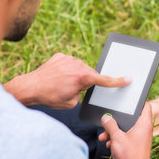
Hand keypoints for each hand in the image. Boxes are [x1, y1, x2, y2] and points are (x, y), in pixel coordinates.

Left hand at [4, 53, 130, 107]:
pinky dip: (66, 70)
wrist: (30, 87)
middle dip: (84, 82)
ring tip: (60, 83)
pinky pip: (70, 63)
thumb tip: (82, 86)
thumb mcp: (72, 102)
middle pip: (90, 74)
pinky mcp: (61, 56)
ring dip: (75, 75)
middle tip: (70, 89)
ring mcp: (70, 59)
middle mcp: (79, 65)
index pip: (105, 80)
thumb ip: (83, 93)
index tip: (128, 79)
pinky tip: (56, 76)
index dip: (118, 81)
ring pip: (80, 68)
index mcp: (84, 77)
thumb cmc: (50, 97)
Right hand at [99, 103, 152, 158]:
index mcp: (144, 123)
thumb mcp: (117, 136)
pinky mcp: (137, 145)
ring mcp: (141, 137)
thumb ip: (110, 125)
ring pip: (127, 129)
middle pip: (132, 118)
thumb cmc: (130, 155)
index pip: (146, 106)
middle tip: (109, 122)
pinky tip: (110, 143)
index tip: (130, 99)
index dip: (139, 101)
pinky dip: (119, 138)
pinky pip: (127, 137)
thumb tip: (106, 117)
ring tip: (105, 136)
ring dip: (115, 131)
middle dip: (118, 121)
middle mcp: (145, 129)